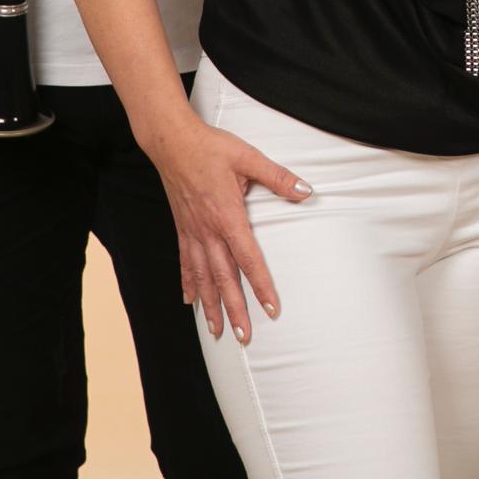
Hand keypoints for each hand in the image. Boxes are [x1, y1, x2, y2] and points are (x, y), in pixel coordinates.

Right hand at [147, 115, 311, 344]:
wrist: (171, 141)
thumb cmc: (211, 147)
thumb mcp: (249, 157)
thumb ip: (278, 177)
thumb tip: (306, 191)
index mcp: (227, 215)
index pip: (248, 258)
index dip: (261, 285)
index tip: (272, 308)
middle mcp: (207, 230)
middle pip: (224, 278)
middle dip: (235, 309)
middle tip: (245, 337)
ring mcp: (192, 232)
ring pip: (203, 277)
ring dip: (211, 305)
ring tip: (217, 331)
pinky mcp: (182, 228)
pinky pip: (185, 262)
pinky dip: (189, 284)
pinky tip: (190, 301)